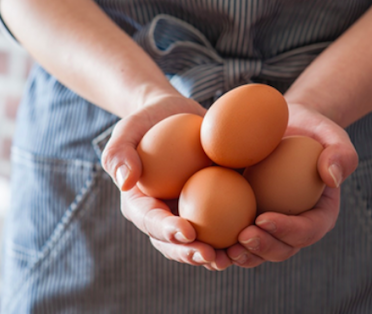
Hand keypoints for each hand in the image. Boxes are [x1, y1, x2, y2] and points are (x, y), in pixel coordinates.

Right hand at [100, 93, 232, 270]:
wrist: (176, 115)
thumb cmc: (149, 120)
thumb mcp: (129, 128)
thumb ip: (119, 152)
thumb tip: (125, 181)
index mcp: (140, 203)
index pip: (150, 221)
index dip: (167, 230)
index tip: (187, 230)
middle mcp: (163, 216)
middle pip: (173, 243)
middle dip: (190, 253)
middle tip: (210, 255)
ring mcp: (188, 214)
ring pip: (198, 244)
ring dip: (213, 256)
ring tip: (231, 256)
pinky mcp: (212, 208)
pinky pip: (222, 226)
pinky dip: (234, 236)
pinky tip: (252, 237)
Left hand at [226, 101, 357, 267]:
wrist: (283, 126)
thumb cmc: (311, 130)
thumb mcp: (332, 134)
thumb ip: (341, 153)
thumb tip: (332, 177)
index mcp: (320, 214)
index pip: (308, 230)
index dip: (287, 230)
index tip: (264, 218)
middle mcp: (296, 227)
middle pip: (282, 249)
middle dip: (263, 248)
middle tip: (241, 237)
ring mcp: (271, 225)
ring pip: (258, 252)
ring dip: (242, 255)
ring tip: (224, 248)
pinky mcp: (248, 219)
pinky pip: (236, 236)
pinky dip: (223, 242)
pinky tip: (205, 237)